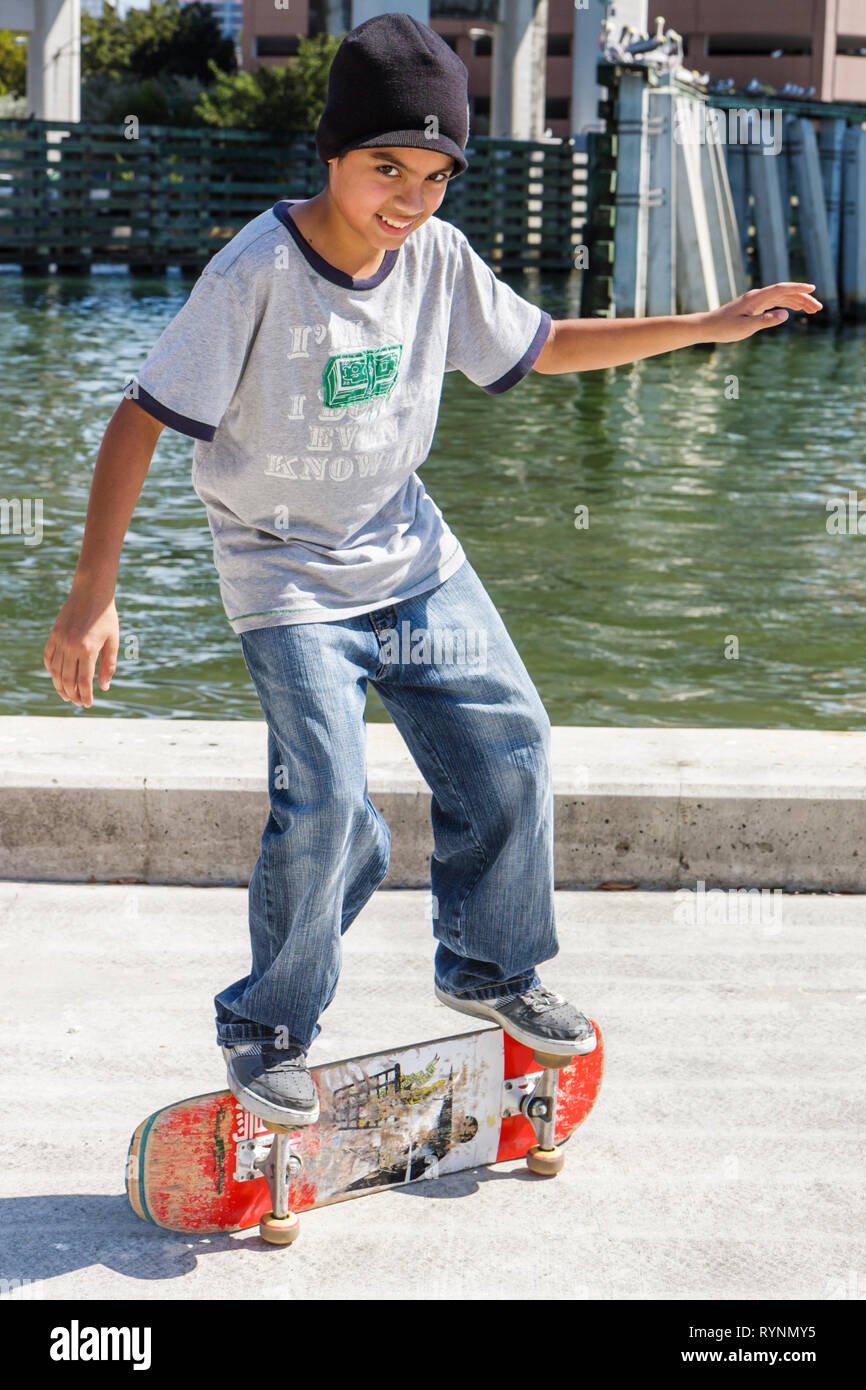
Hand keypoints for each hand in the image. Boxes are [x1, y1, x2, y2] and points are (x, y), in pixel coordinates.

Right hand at [43, 590, 119, 707]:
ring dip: (59, 686)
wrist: (91, 593)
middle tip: (77, 702)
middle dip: (72, 694)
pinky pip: (48, 657)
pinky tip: (56, 677)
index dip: (86, 695)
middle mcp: (71, 647)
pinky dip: (51, 669)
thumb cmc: (107, 618)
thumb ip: (109, 666)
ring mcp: (60, 641)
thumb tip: (104, 688)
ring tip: (66, 694)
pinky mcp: (53, 635)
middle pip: (68, 679)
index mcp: (88, 650)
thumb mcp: (113, 642)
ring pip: (55, 671)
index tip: (88, 704)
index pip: (84, 681)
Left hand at [704, 283, 822, 342]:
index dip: (798, 289)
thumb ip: (766, 320)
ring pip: (782, 297)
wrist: (708, 326)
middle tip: (818, 308)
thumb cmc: (724, 328)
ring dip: (797, 302)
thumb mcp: (745, 327)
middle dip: (803, 298)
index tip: (813, 289)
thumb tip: (786, 314)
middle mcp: (758, 296)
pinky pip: (775, 301)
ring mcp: (756, 300)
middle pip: (785, 293)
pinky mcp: (754, 305)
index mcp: (756, 298)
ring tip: (812, 310)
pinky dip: (787, 304)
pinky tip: (795, 309)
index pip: (781, 289)